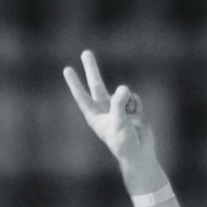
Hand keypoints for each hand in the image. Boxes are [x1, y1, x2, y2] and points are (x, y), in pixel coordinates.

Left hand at [61, 51, 161, 183]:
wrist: (140, 153)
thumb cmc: (124, 143)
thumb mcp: (119, 123)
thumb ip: (119, 103)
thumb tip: (123, 88)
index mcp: (94, 116)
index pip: (82, 96)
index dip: (75, 83)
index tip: (67, 69)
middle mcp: (104, 109)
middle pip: (97, 85)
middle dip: (92, 69)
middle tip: (85, 53)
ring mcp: (118, 108)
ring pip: (123, 93)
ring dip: (129, 103)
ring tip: (130, 121)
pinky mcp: (131, 108)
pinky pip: (134, 98)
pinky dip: (138, 107)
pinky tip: (138, 120)